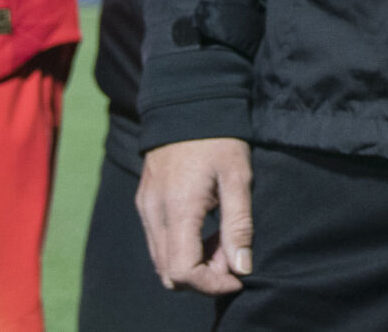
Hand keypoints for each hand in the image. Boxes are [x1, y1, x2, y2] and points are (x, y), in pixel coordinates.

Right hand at [138, 136, 252, 294]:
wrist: (188, 103)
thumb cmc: (219, 138)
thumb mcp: (238, 177)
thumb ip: (239, 224)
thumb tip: (242, 267)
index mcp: (178, 208)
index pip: (184, 271)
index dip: (212, 283)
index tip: (238, 275)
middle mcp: (154, 214)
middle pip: (169, 274)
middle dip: (203, 276)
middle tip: (232, 255)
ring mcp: (145, 209)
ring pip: (162, 261)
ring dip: (192, 263)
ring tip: (221, 239)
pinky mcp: (144, 203)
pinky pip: (158, 242)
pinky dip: (181, 248)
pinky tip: (205, 228)